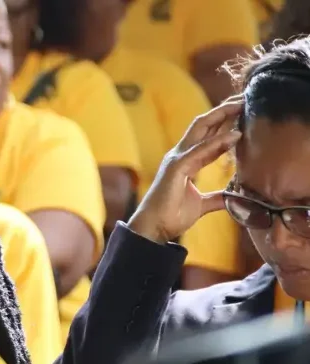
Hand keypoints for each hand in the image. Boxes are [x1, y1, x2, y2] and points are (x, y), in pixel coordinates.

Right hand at [129, 96, 242, 243]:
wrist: (153, 230)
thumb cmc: (171, 216)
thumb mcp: (201, 204)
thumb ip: (217, 197)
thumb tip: (232, 197)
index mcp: (185, 161)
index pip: (206, 135)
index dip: (224, 121)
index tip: (243, 111)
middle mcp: (180, 155)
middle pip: (203, 124)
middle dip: (224, 110)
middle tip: (245, 98)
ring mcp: (177, 160)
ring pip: (201, 130)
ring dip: (222, 116)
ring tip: (242, 105)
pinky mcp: (176, 169)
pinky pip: (200, 151)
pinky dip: (218, 142)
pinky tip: (234, 135)